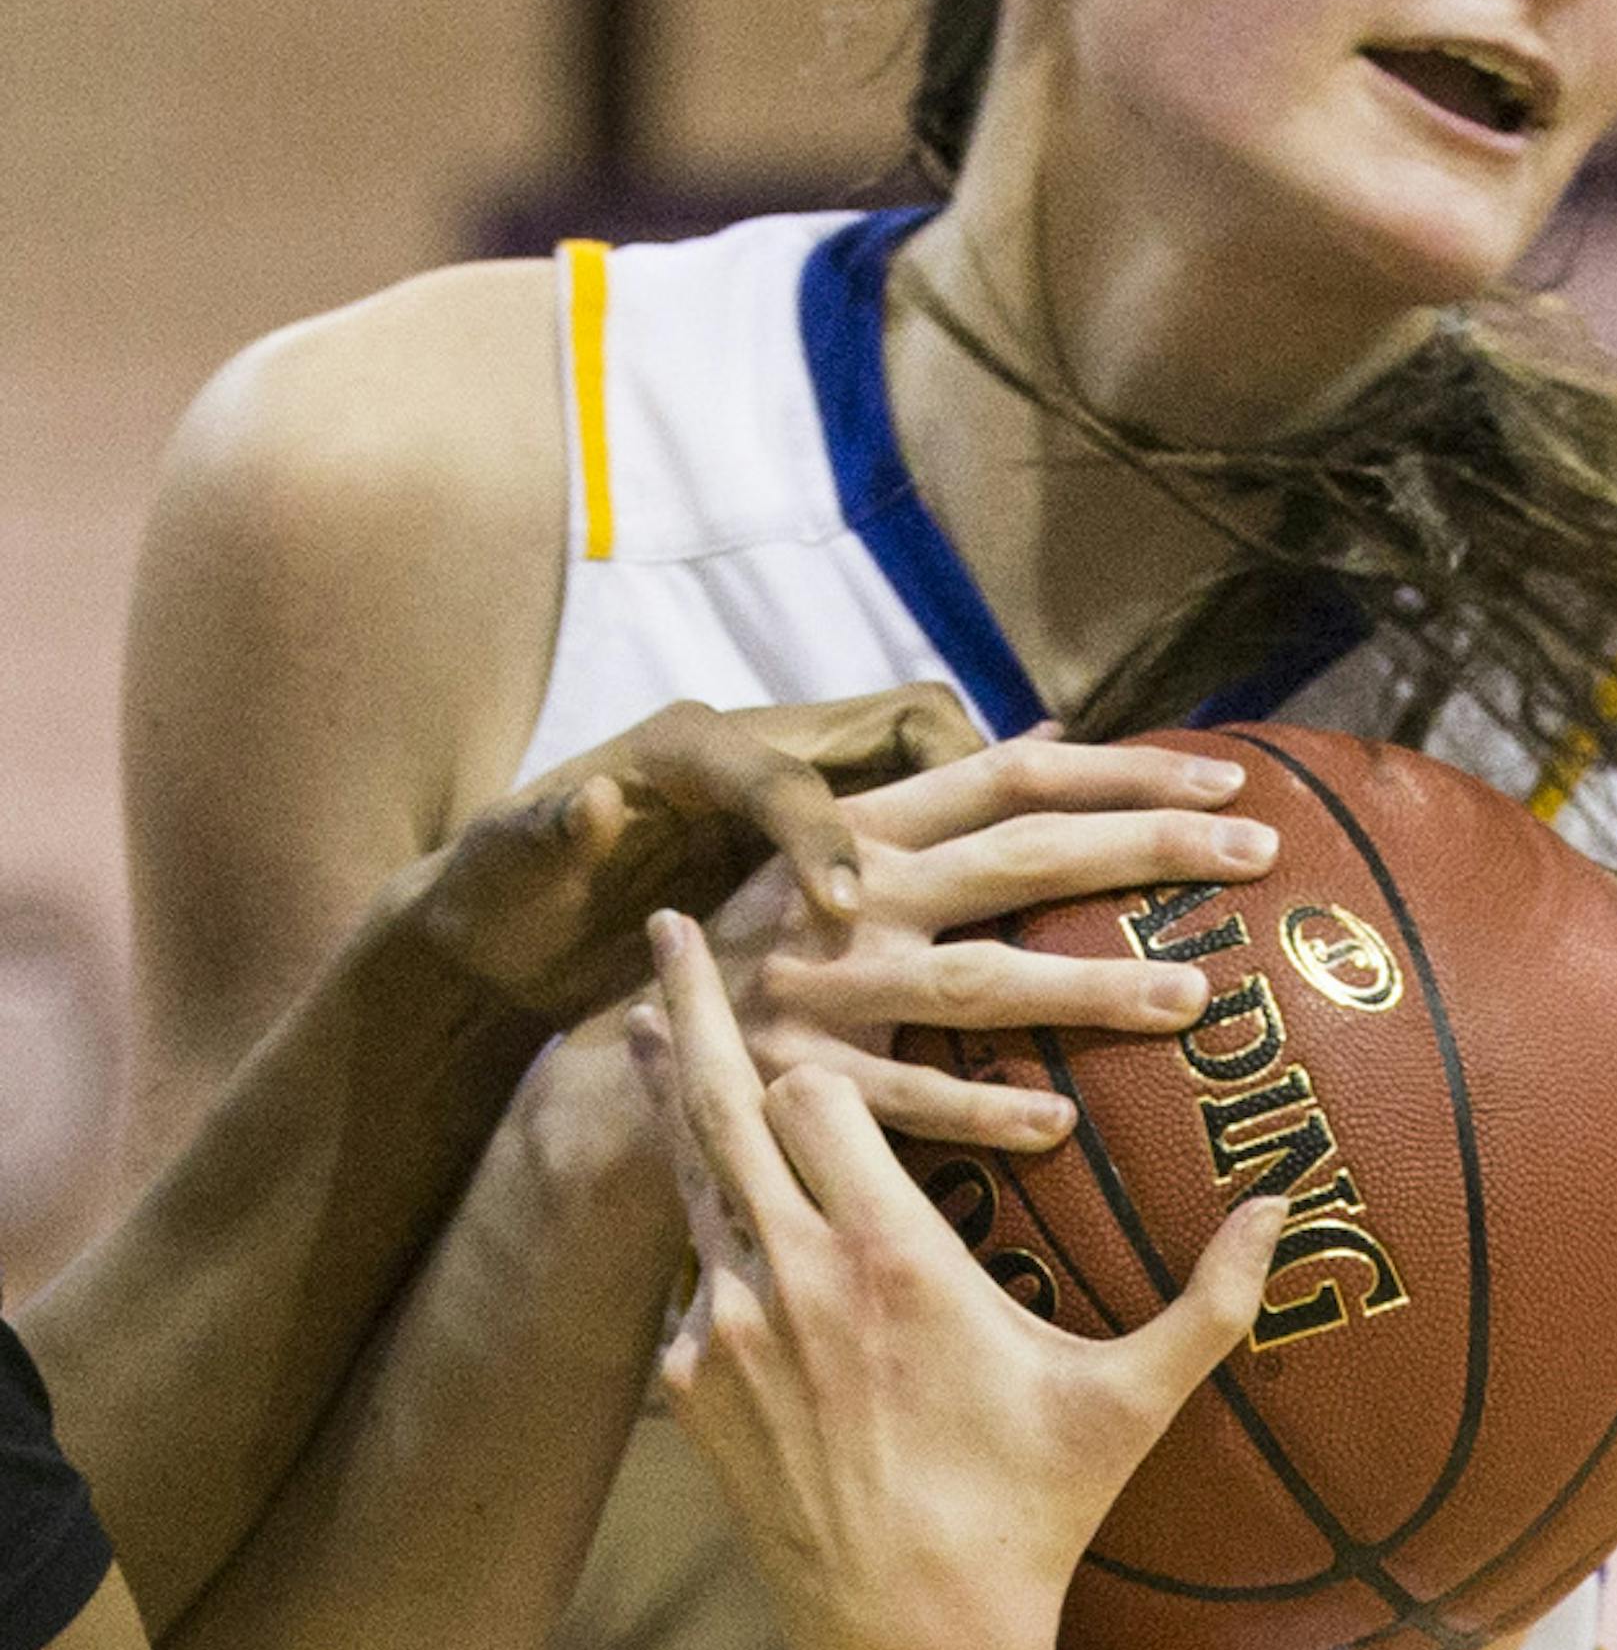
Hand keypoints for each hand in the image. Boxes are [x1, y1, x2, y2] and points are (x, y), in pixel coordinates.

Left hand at [348, 686, 986, 1033]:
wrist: (499, 924)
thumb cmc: (497, 895)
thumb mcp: (505, 865)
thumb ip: (546, 833)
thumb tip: (589, 799)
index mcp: (685, 748)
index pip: (784, 772)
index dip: (819, 836)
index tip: (846, 912)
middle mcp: (756, 750)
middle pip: (901, 725)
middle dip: (975, 769)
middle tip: (1046, 838)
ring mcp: (795, 792)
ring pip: (926, 767)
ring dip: (996, 800)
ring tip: (1085, 842)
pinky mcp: (810, 843)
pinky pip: (916, 824)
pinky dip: (973, 841)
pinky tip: (1041, 885)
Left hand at [636, 905, 1285, 1649]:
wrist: (909, 1642)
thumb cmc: (1026, 1519)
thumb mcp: (1127, 1406)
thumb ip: (1207, 1301)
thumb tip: (1286, 1214)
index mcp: (886, 1255)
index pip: (814, 1089)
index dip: (822, 1053)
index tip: (835, 1019)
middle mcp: (785, 1276)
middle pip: (717, 1099)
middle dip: (692, 1003)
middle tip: (668, 923)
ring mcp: (720, 1332)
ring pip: (683, 1179)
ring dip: (670, 1099)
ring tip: (646, 1023)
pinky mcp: (688, 1390)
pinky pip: (685, 1282)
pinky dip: (698, 1242)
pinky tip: (698, 1218)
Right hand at [705, 727, 1279, 1154]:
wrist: (627, 1051)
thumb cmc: (761, 950)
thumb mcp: (829, 852)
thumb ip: (935, 800)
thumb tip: (1049, 730)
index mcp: (869, 830)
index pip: (1012, 776)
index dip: (1122, 771)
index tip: (1230, 780)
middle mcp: (852, 895)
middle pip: (1018, 857)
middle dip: (1142, 848)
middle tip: (1254, 855)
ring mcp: (825, 990)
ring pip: (976, 982)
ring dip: (1087, 987)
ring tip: (1191, 998)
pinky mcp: (799, 1081)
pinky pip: (909, 1104)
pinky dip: (984, 1114)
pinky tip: (1063, 1126)